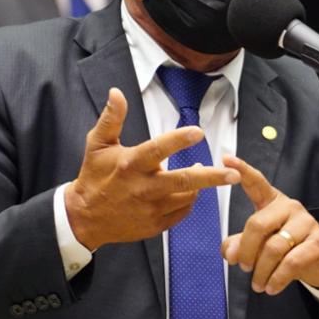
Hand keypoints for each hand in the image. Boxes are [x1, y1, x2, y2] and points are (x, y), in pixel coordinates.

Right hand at [66, 88, 240, 249]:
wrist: (85, 217)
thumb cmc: (94, 176)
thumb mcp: (98, 144)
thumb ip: (111, 118)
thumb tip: (116, 92)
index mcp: (131, 164)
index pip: (158, 149)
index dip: (179, 140)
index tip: (198, 132)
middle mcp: (143, 188)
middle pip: (183, 181)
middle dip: (212, 177)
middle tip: (234, 174)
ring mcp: (151, 209)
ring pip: (187, 197)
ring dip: (199, 185)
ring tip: (203, 172)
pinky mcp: (155, 225)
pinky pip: (181, 212)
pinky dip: (188, 200)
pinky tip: (187, 191)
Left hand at [220, 155, 318, 294]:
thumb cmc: (290, 247)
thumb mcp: (262, 244)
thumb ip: (240, 245)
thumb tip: (229, 254)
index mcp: (273, 202)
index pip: (256, 183)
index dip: (241, 171)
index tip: (225, 159)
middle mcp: (290, 207)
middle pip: (257, 224)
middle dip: (246, 250)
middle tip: (242, 267)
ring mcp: (306, 223)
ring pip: (273, 247)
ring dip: (261, 271)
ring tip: (258, 284)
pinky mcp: (317, 243)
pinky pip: (290, 262)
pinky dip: (277, 279)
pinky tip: (271, 287)